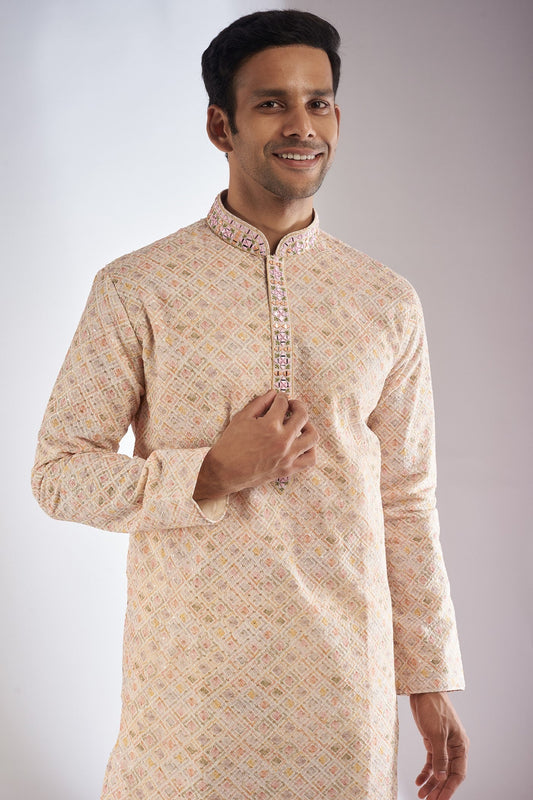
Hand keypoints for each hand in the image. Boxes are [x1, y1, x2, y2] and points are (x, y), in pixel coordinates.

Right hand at [193, 389, 317, 499]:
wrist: (224, 472)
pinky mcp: (288, 469)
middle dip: (297, 405)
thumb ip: (259, 403)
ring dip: (308, 425)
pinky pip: (310, 459)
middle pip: (302, 415)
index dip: (280, 397)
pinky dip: (310, 449)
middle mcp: (282, 440)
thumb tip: (273, 393)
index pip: (283, 403)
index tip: (278, 399)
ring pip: (312, 436)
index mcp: (269, 425)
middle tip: (291, 406)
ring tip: (300, 424)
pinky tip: (302, 443)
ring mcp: (287, 456)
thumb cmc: (230, 444)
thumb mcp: (241, 418)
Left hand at [410, 692, 468, 799]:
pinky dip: (425, 772)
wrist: (423, 691)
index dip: (450, 788)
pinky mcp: (432, 741)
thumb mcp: (436, 733)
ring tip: (422, 794)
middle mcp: (453, 748)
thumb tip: (441, 776)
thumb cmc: (434, 708)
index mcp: (460, 746)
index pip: (458, 774)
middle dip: (439, 789)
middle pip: (448, 774)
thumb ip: (439, 756)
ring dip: (431, 783)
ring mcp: (442, 745)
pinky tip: (419, 780)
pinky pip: (430, 762)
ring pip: (438, 770)